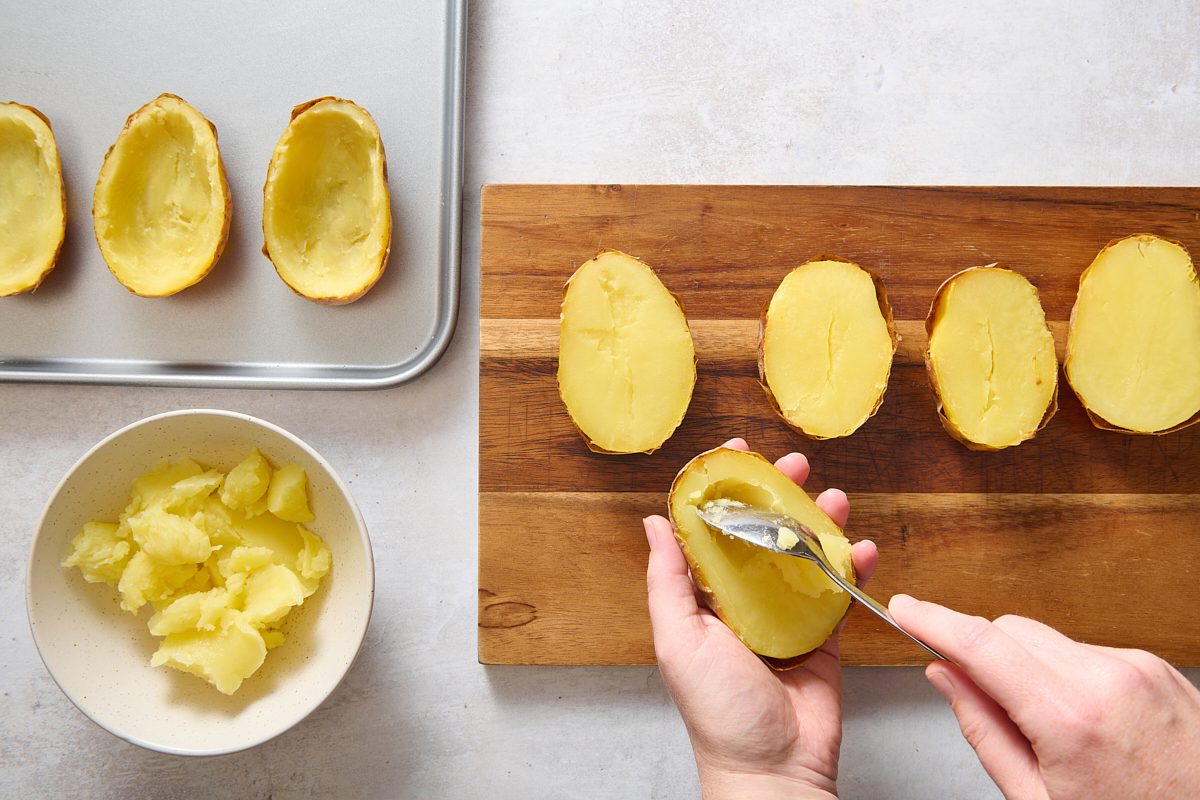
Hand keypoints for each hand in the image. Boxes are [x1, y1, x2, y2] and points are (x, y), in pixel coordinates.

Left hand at [645, 438, 877, 799]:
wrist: (773, 768)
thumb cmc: (719, 712)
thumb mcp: (679, 639)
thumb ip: (668, 580)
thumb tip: (654, 523)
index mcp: (705, 596)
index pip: (711, 527)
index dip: (724, 488)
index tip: (737, 453)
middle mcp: (744, 598)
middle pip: (762, 530)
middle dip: (779, 493)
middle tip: (795, 465)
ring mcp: (785, 614)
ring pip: (803, 552)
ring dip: (820, 521)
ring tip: (835, 499)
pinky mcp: (822, 635)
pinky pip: (838, 590)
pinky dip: (853, 566)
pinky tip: (863, 549)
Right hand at [890, 595, 1199, 799]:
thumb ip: (984, 732)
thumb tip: (945, 677)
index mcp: (1070, 717)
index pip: (980, 644)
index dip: (931, 621)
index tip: (904, 608)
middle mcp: (1109, 679)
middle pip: (1012, 631)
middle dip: (983, 654)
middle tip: (975, 696)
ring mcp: (1141, 669)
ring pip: (1051, 641)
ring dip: (1030, 667)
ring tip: (1050, 728)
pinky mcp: (1161, 669)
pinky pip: (1091, 653)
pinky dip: (1071, 676)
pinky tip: (1087, 722)